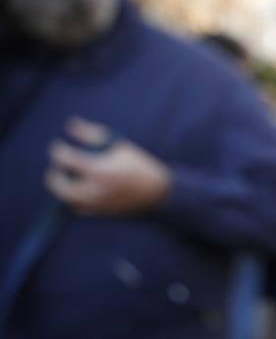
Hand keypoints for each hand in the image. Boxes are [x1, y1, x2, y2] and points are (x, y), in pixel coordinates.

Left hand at [44, 116, 170, 214]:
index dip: (58, 150)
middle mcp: (95, 189)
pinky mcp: (101, 213)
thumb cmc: (138, 165)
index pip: (65, 159)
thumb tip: (70, 125)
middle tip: (58, 168)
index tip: (59, 147)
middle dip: (54, 175)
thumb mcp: (118, 144)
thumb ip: (92, 134)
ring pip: (66, 199)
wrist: (159, 194)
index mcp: (99, 170)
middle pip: (59, 185)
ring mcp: (97, 203)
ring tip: (67, 180)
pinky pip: (78, 208)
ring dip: (61, 189)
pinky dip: (74, 199)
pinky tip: (80, 190)